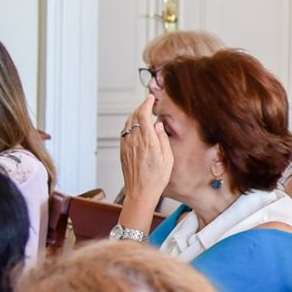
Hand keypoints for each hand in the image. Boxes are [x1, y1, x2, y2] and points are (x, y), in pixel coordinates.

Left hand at [119, 94, 175, 212]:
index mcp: (147, 141)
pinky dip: (130, 125)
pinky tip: (136, 128)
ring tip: (143, 114)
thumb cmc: (156, 179)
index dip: (146, 103)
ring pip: (127, 124)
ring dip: (134, 116)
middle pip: (133, 116)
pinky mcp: (122, 151)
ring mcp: (126, 146)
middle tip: (147, 104)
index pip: (143, 115)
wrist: (141, 192)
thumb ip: (163, 139)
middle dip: (140, 107)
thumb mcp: (168, 159)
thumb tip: (158, 125)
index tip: (150, 98)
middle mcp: (134, 141)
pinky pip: (124, 132)